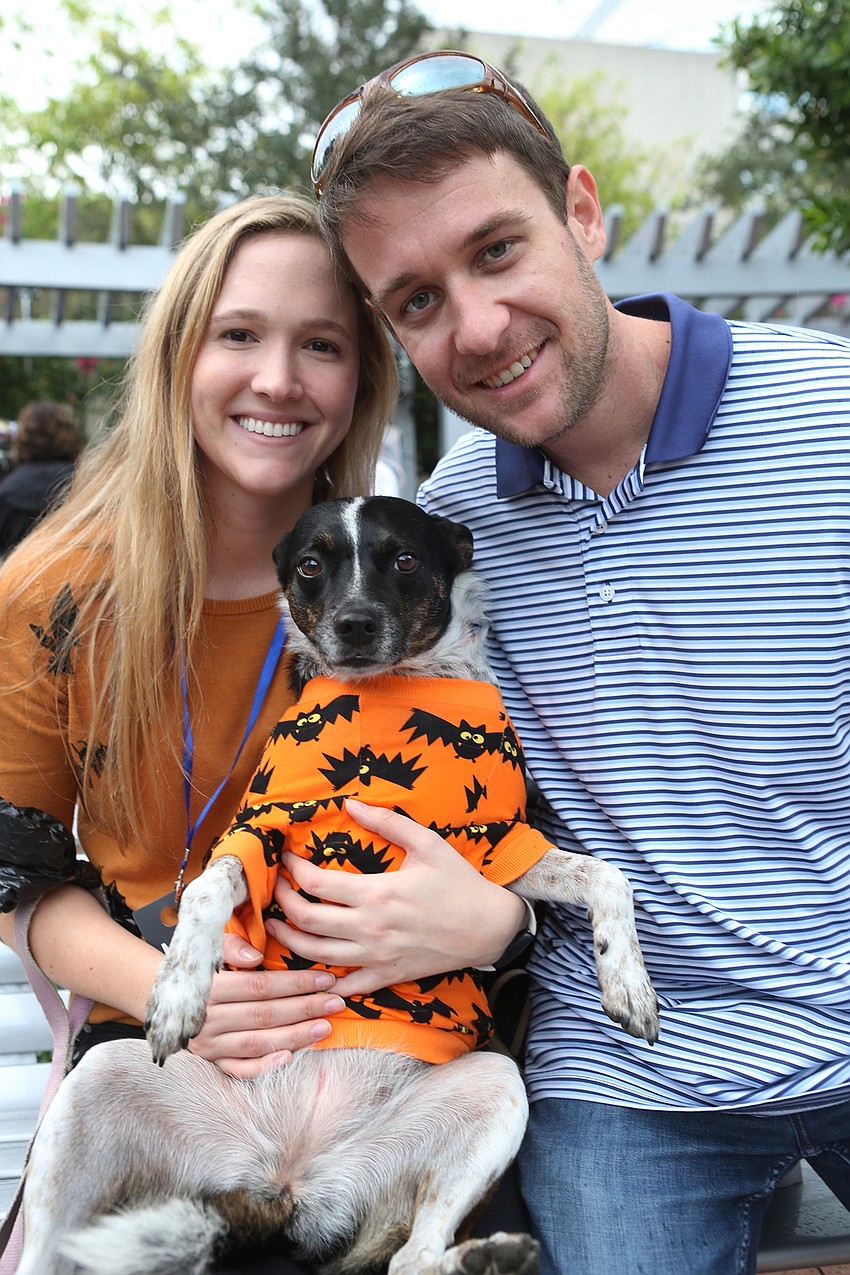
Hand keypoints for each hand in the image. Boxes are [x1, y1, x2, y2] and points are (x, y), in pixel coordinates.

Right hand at [187, 937, 344, 1078]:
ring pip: (257, 1043)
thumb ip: (231, 947)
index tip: (326, 978)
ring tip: (325, 1028)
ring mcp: (208, 1045)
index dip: (296, 983)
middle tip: (336, 1002)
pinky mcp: (209, 1062)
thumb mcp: (208, 948)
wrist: (158, 996)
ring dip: (295, 1036)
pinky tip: (290, 1058)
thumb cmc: (195, 968)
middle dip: (305, 1008)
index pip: (261, 987)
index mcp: (210, 988)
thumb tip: (256, 956)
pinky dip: (263, 1067)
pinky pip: (238, 1070)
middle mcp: (208, 1019)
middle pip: (264, 1016)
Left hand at [263, 799, 525, 997]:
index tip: (287, 860)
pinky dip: (324, 979)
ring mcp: (377, 956)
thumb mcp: (427, 844)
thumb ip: (387, 822)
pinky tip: (312, 967)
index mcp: (377, 894)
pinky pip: (346, 985)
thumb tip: (351, 804)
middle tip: (278, 890)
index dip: (293, 871)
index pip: (316, 885)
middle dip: (283, 904)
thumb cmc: (458, 882)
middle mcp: (370, 928)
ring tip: (278, 926)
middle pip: (306, 922)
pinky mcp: (387, 975)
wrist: (489, 927)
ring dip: (290, 941)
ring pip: (316, 956)